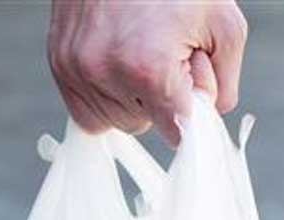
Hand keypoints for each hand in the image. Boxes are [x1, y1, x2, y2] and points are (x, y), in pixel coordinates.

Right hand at [47, 1, 247, 145]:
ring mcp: (76, 70)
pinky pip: (86, 109)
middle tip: (163, 51)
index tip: (190, 80)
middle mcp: (105, 74)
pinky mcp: (59, 64)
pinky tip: (118, 59)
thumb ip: (224, 84)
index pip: (176, 131)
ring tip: (137, 48)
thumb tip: (206, 116)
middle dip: (158, 97)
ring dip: (129, 96)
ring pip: (112, 119)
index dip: (189, 107)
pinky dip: (105, 92)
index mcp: (148, 69)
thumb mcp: (223, 24)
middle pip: (143, 125)